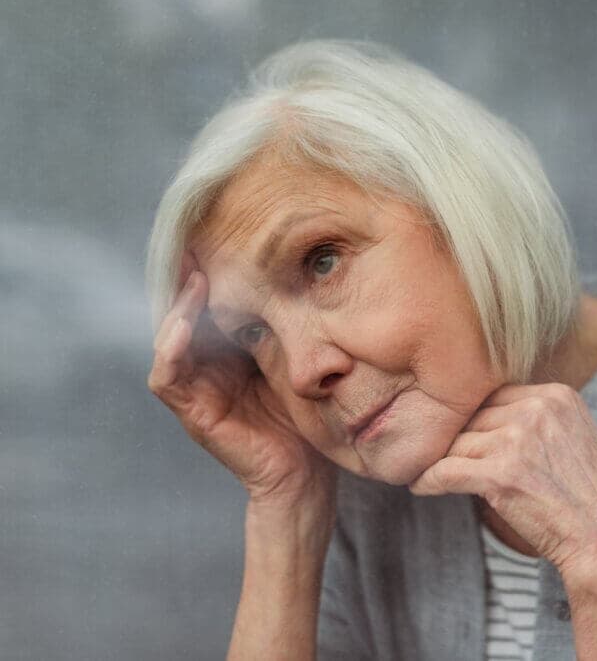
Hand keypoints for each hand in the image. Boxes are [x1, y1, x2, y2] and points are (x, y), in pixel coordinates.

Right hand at [148, 260, 336, 509]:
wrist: (308, 475)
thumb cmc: (312, 417)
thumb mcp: (302, 359)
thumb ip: (290, 325)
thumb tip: (303, 272)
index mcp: (234, 350)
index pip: (216, 303)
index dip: (217, 271)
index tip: (229, 236)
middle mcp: (210, 365)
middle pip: (189, 314)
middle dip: (192, 279)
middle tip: (201, 243)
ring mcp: (197, 389)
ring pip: (173, 337)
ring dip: (180, 308)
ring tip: (196, 278)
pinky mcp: (193, 413)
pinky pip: (168, 377)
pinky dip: (171, 348)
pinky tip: (184, 324)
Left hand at [409, 383, 596, 593]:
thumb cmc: (594, 500)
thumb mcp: (575, 439)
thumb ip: (537, 422)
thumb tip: (487, 421)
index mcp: (556, 395)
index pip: (494, 396)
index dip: (474, 419)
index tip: (460, 436)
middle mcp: (537, 409)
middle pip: (473, 417)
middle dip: (455, 440)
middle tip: (433, 455)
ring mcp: (518, 440)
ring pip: (456, 444)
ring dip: (438, 461)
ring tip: (423, 472)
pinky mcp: (500, 474)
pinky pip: (445, 471)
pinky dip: (428, 481)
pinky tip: (422, 488)